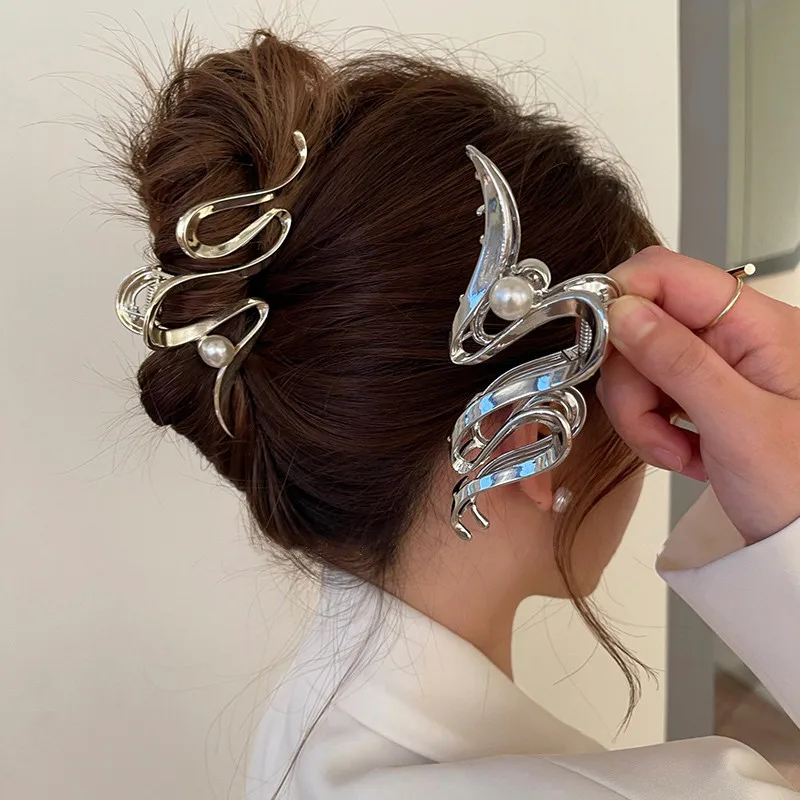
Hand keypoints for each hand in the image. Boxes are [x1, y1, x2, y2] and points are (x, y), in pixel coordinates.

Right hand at [597, 246, 799, 542]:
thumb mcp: (738, 425)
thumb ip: (678, 361)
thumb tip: (622, 309)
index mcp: (756, 325)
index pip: (666, 274)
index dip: (621, 300)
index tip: (598, 346)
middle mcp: (734, 338)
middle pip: (642, 326)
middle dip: (631, 382)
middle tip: (652, 427)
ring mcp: (717, 370)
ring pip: (639, 367)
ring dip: (641, 416)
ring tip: (675, 453)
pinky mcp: (703, 398)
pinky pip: (651, 398)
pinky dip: (654, 430)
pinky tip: (685, 455)